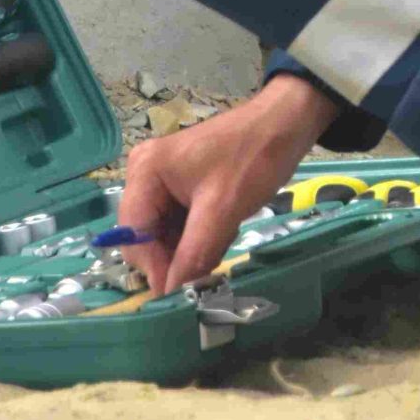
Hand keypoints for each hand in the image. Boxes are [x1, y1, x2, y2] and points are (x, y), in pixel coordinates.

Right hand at [119, 74, 339, 294]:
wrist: (286, 124)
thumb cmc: (252, 159)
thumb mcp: (222, 210)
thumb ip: (192, 254)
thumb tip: (169, 295)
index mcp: (145, 172)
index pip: (133, 235)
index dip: (154, 267)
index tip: (181, 292)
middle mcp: (145, 176)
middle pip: (147, 238)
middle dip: (178, 255)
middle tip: (211, 259)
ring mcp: (163, 182)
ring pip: (167, 237)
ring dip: (194, 247)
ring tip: (224, 234)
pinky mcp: (182, 189)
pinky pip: (182, 227)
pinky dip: (202, 236)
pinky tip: (225, 227)